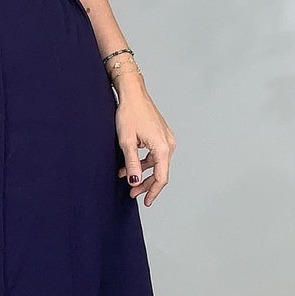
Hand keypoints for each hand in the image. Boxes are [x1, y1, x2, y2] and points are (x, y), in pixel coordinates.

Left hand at [113, 77, 174, 204]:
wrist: (133, 94)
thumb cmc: (130, 113)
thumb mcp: (127, 142)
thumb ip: (132, 164)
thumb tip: (134, 182)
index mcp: (162, 147)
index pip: (161, 177)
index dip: (153, 192)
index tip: (146, 201)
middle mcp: (169, 144)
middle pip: (160, 172)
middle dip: (146, 184)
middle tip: (132, 193)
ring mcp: (166, 139)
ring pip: (157, 164)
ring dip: (142, 172)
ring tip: (125, 178)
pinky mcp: (161, 135)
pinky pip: (155, 154)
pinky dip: (143, 161)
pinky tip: (130, 164)